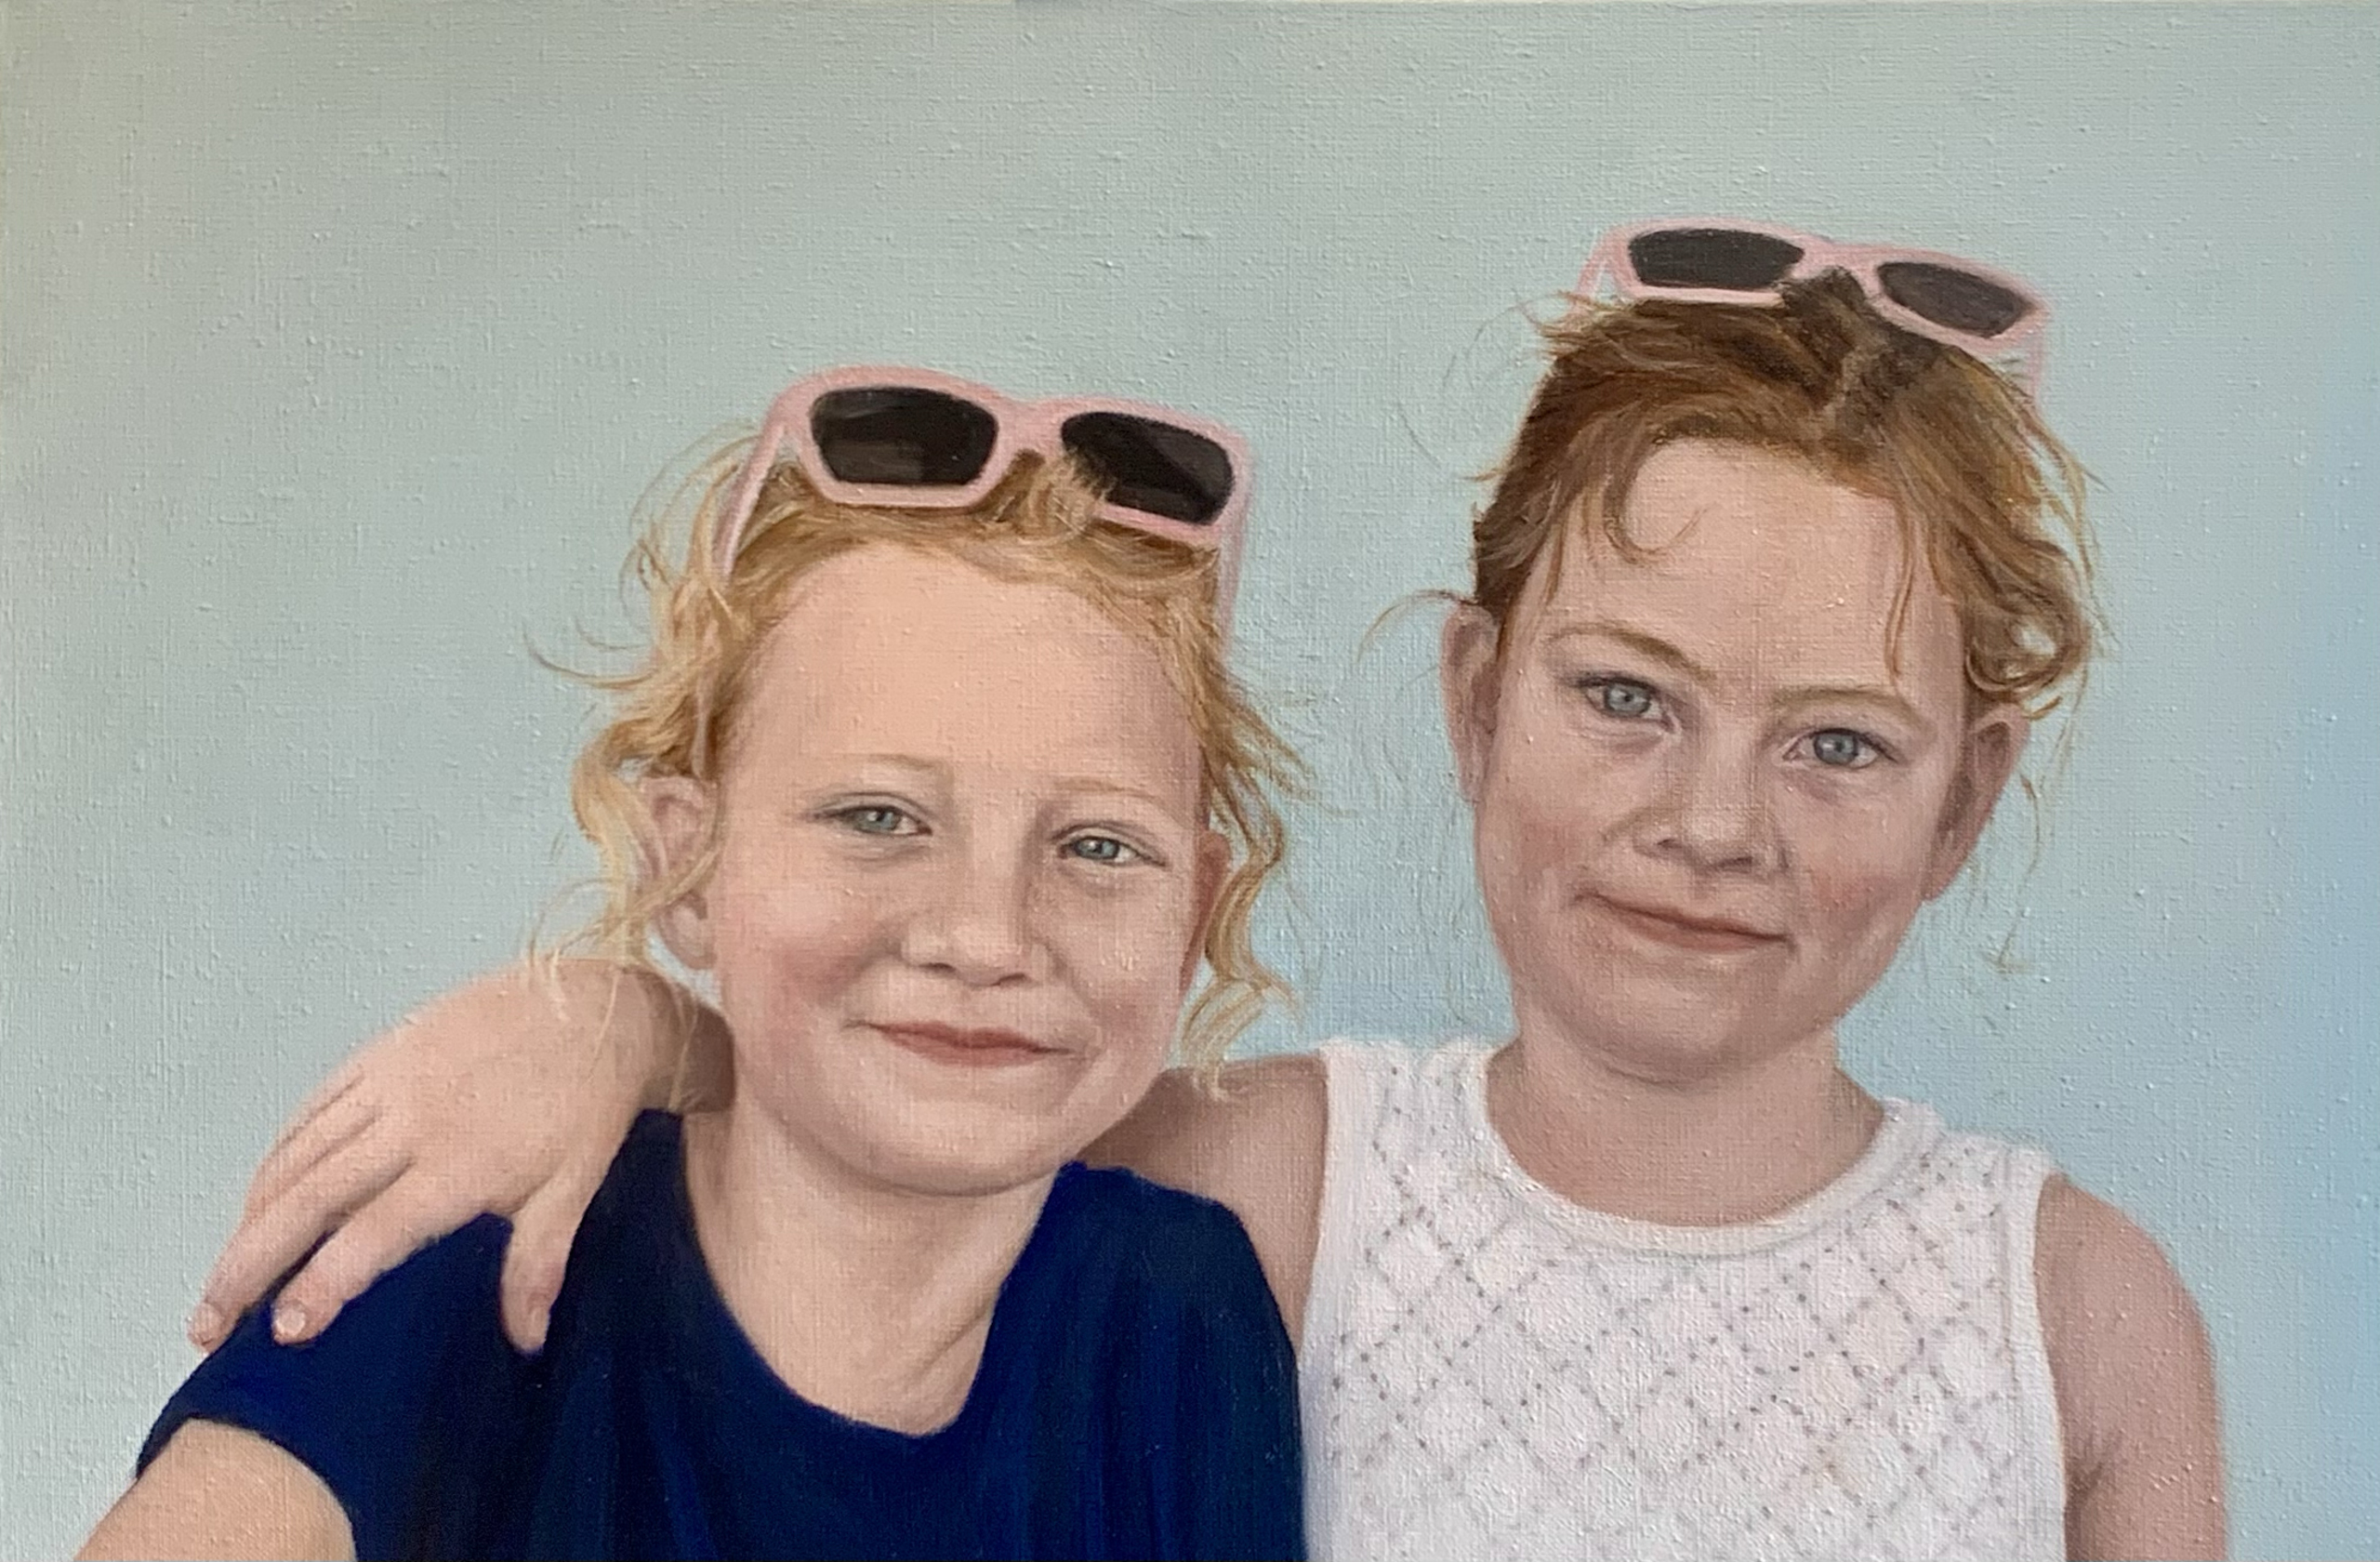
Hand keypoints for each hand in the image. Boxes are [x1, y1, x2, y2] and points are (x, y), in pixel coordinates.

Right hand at [190, 960, 702, 1353]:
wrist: (599, 1004)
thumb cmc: (589, 1104)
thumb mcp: (575, 1187)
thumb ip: (538, 1264)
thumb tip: (524, 1343)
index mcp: (461, 1164)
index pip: (372, 1233)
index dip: (322, 1282)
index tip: (279, 1332)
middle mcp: (410, 1123)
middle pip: (307, 1199)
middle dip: (248, 1264)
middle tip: (207, 1324)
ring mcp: (388, 1081)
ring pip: (296, 1154)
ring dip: (248, 1217)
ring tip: (223, 1276)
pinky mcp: (382, 1050)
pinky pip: (311, 1108)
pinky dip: (275, 1155)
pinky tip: (258, 1195)